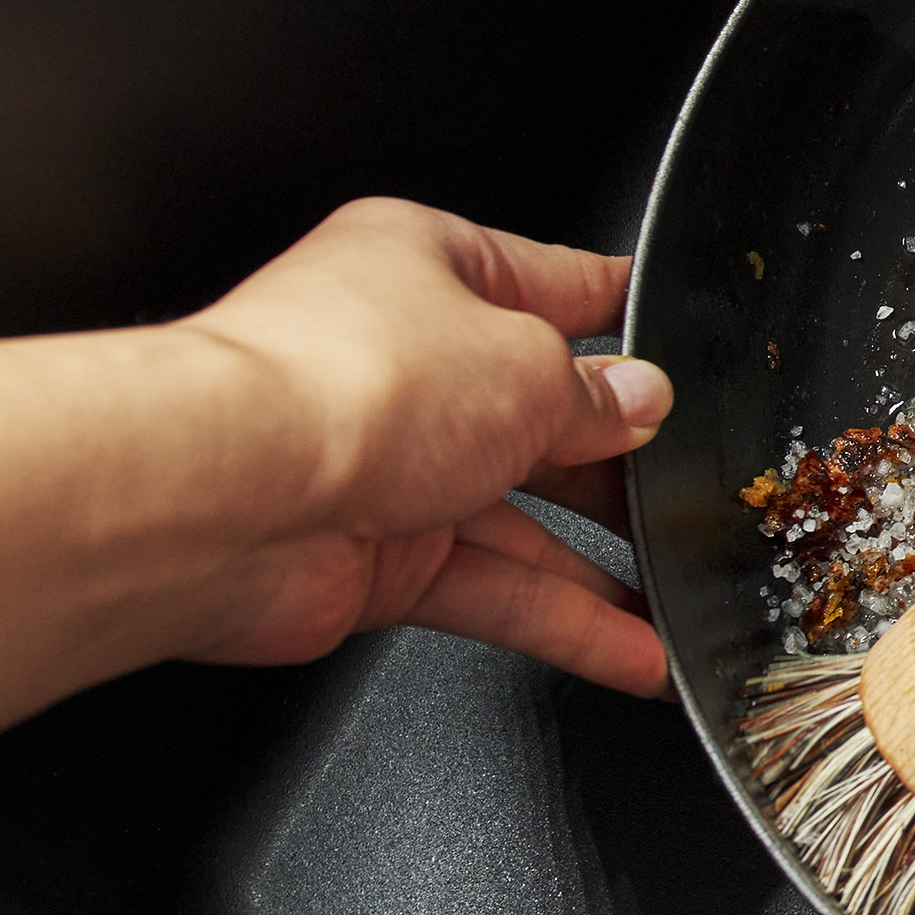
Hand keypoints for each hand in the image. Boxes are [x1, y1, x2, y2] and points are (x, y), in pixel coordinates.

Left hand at [177, 197, 672, 693]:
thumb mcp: (528, 366)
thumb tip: (639, 403)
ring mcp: (387, 464)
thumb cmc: (343, 387)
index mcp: (428, 267)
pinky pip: (493, 591)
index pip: (553, 284)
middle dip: (617, 456)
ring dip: (600, 560)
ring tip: (677, 588)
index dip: (623, 314)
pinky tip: (627, 647)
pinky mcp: (375, 559)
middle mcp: (403, 362)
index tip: (678, 338)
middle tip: (689, 484)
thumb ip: (598, 396)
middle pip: (540, 412)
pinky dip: (564, 624)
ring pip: (520, 516)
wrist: (224, 498)